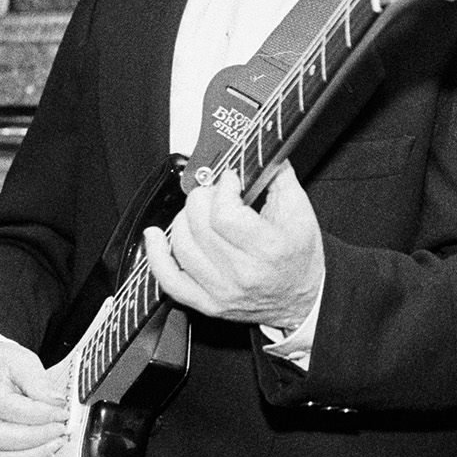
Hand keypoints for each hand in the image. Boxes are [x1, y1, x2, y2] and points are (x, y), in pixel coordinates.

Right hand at [0, 338, 68, 456]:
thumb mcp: (20, 360)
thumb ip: (38, 381)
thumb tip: (55, 401)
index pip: (6, 407)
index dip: (38, 415)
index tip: (60, 413)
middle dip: (37, 438)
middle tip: (60, 429)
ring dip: (31, 456)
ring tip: (54, 444)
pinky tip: (42, 455)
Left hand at [142, 163, 323, 330]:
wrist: (300, 300)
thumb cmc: (300, 259)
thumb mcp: (301, 214)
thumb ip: (280, 179)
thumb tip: (260, 154)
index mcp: (269, 249)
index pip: (225, 214)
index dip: (222, 188)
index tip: (229, 180)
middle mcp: (243, 272)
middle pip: (199, 226)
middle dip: (202, 198)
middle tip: (213, 194)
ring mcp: (221, 290)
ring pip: (181, 246)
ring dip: (183, 219)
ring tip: (198, 212)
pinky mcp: (207, 302)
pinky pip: (169, 280)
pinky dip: (155, 255)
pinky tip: (155, 237)